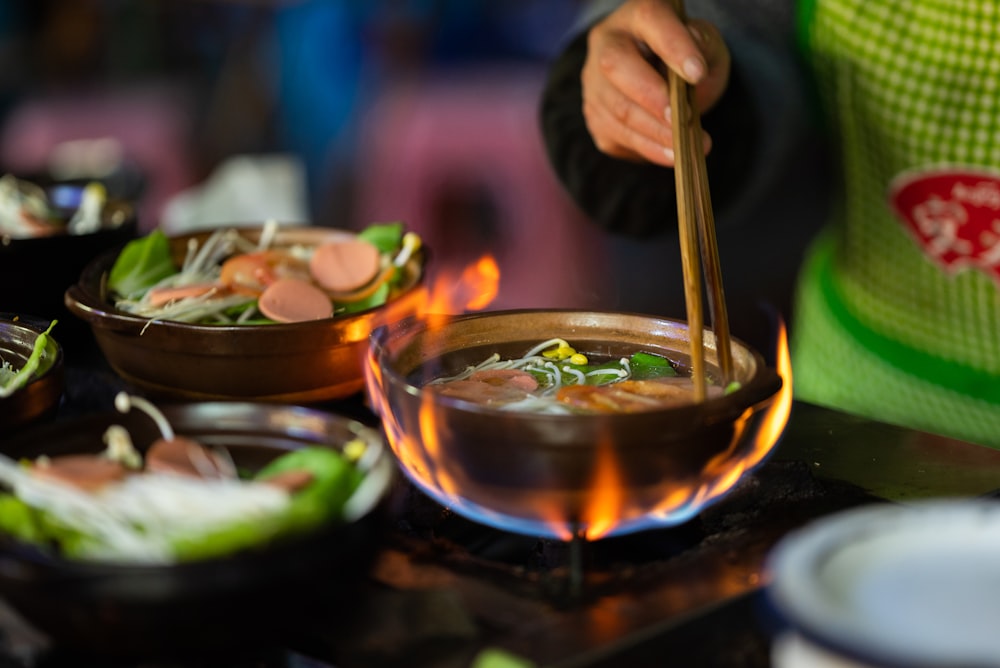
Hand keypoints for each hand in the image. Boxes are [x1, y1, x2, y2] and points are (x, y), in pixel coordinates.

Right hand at [581, 0, 730, 165]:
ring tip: (688, 148)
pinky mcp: (595, 116)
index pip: (651, 20)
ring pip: (617, 109)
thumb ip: (704, 48)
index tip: (697, 73)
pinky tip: (671, 155)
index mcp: (637, 15)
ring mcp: (594, 82)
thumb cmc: (685, 59)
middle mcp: (606, 43)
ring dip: (655, 133)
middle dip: (652, 97)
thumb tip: (693, 64)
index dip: (674, 47)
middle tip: (683, 119)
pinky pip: (616, 136)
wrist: (660, 82)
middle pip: (616, 65)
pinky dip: (647, 149)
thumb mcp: (706, 46)